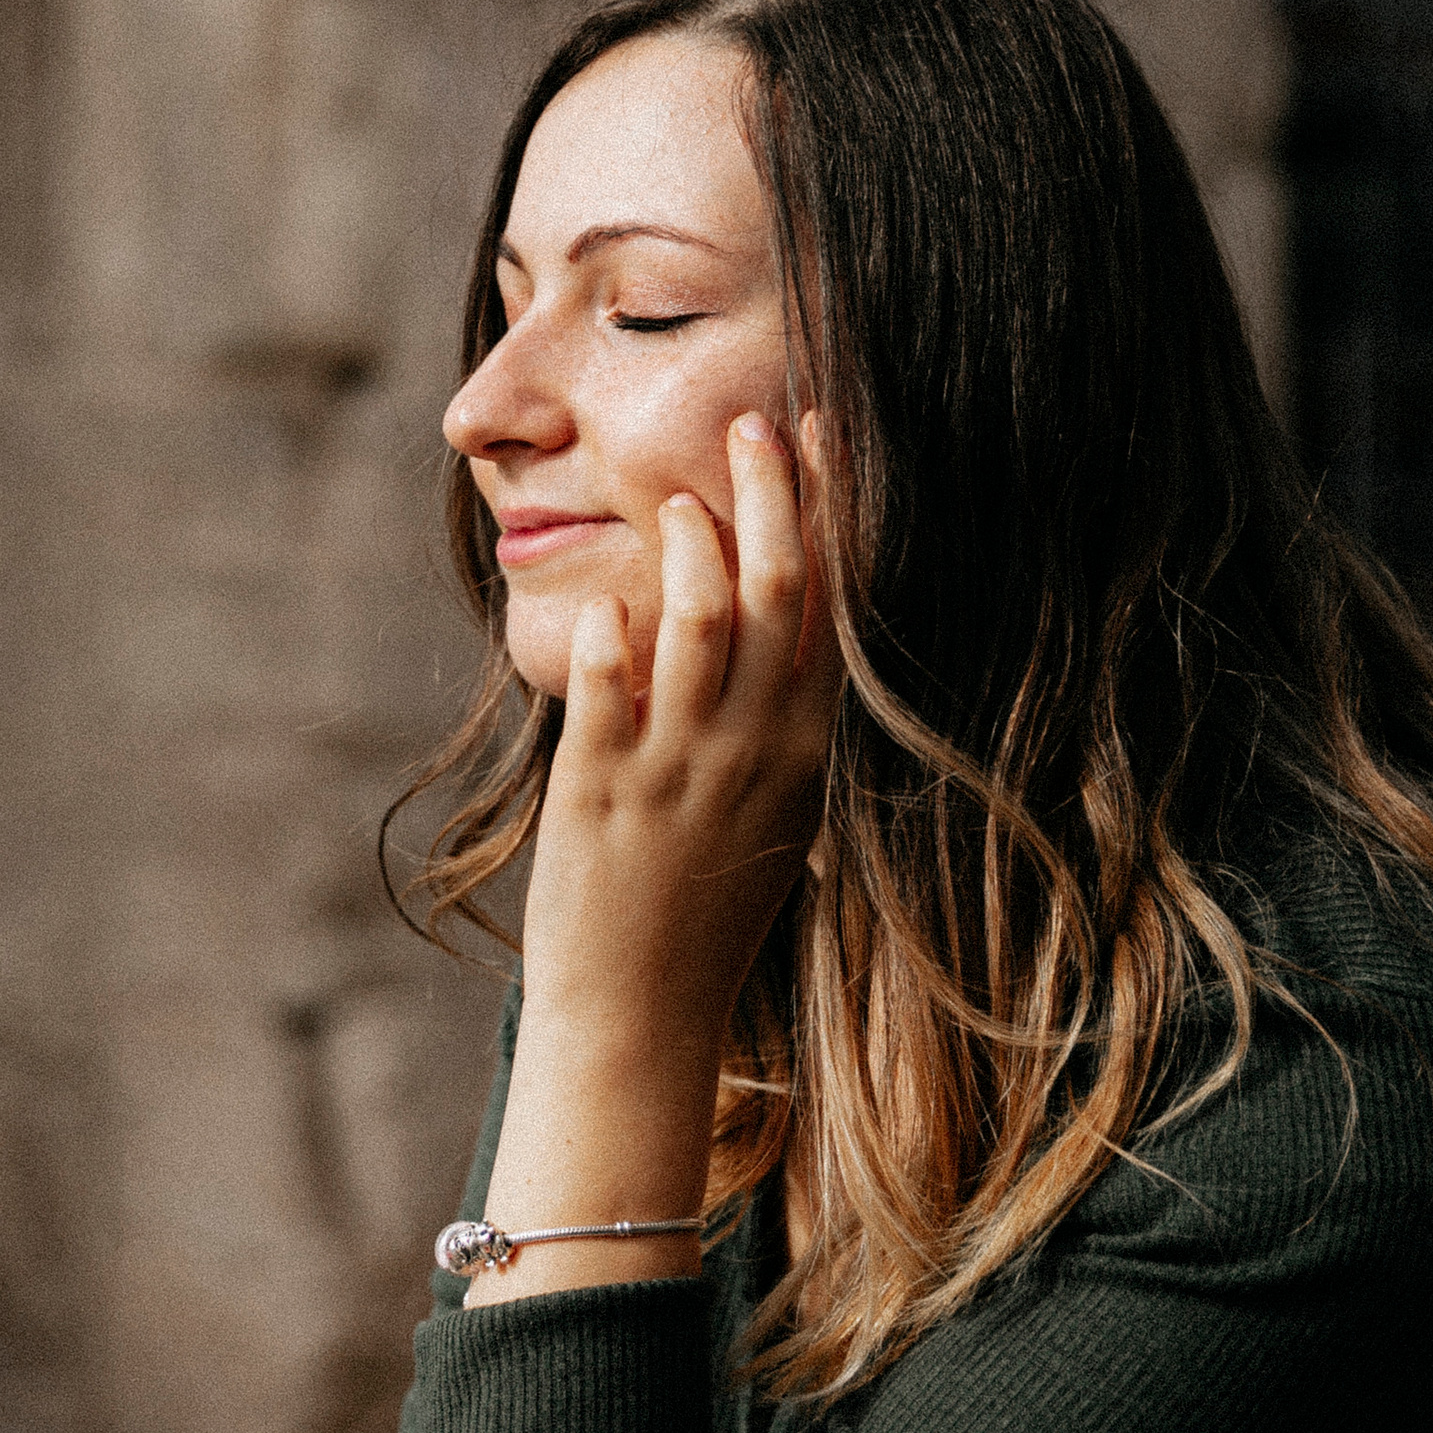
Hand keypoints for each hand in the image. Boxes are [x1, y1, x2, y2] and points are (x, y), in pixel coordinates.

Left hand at [474, 411, 839, 1291]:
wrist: (641, 1008)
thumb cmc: (707, 903)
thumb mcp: (776, 808)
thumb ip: (783, 720)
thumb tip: (791, 620)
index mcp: (804, 751)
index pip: (833, 606)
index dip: (830, 514)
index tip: (823, 436)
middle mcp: (752, 751)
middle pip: (775, 595)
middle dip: (771, 499)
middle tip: (756, 424)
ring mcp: (676, 768)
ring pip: (698, 629)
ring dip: (693, 554)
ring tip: (684, 503)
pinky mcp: (599, 788)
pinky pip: (608, 693)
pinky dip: (610, 639)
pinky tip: (608, 603)